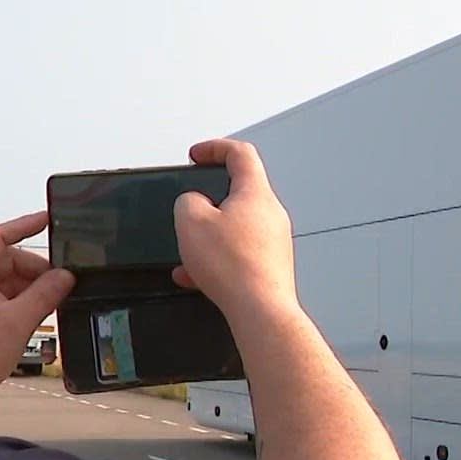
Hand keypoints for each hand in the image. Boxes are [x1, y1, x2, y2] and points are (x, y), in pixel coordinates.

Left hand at [0, 211, 75, 404]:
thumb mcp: (17, 322)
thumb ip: (45, 294)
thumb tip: (67, 276)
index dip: (25, 225)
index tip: (50, 220)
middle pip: (4, 260)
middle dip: (34, 269)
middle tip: (62, 282)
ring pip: (3, 281)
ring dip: (27, 288)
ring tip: (52, 301)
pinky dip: (17, 302)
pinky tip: (36, 313)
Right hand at [171, 139, 297, 317]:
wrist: (260, 311)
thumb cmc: (234, 267)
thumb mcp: (191, 221)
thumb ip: (187, 201)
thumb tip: (193, 203)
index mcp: (255, 193)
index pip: (240, 154)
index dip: (215, 148)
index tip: (197, 155)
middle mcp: (270, 214)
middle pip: (239, 192)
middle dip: (208, 198)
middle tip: (190, 205)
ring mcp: (273, 241)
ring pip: (235, 227)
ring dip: (209, 235)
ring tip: (189, 250)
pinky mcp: (270, 265)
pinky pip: (238, 254)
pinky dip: (216, 260)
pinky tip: (195, 276)